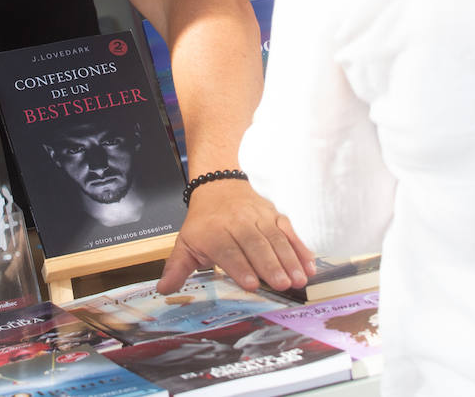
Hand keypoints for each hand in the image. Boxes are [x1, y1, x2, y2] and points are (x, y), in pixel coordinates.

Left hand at [158, 180, 315, 293]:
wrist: (219, 185)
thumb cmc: (204, 222)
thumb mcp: (185, 243)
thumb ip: (177, 268)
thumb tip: (164, 290)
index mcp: (214, 233)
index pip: (228, 251)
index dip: (240, 267)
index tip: (251, 284)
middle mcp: (237, 223)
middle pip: (256, 245)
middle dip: (270, 265)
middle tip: (282, 284)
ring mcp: (258, 217)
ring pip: (275, 238)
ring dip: (289, 259)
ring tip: (299, 278)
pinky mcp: (274, 215)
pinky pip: (289, 229)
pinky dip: (300, 246)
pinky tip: (310, 263)